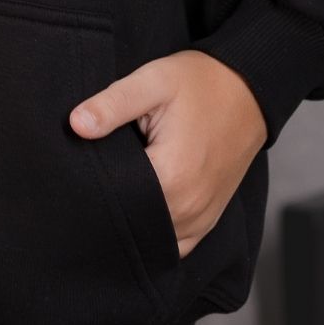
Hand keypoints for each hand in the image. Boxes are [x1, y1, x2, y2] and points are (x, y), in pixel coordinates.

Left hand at [69, 51, 267, 255]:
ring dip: (132, 224)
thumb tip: (76, 124)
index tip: (81, 170)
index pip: (115, 200)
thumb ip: (113, 104)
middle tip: (93, 181)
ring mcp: (201, 218)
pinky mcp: (207, 220)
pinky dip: (155, 234)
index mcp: (171, 175)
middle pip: (133, 224)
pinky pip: (175, 244)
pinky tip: (139, 214)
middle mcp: (188, 207)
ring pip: (153, 239)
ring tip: (115, 195)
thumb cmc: (199, 83)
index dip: (93, 186)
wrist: (247, 91)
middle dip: (110, 208)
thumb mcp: (153, 80)